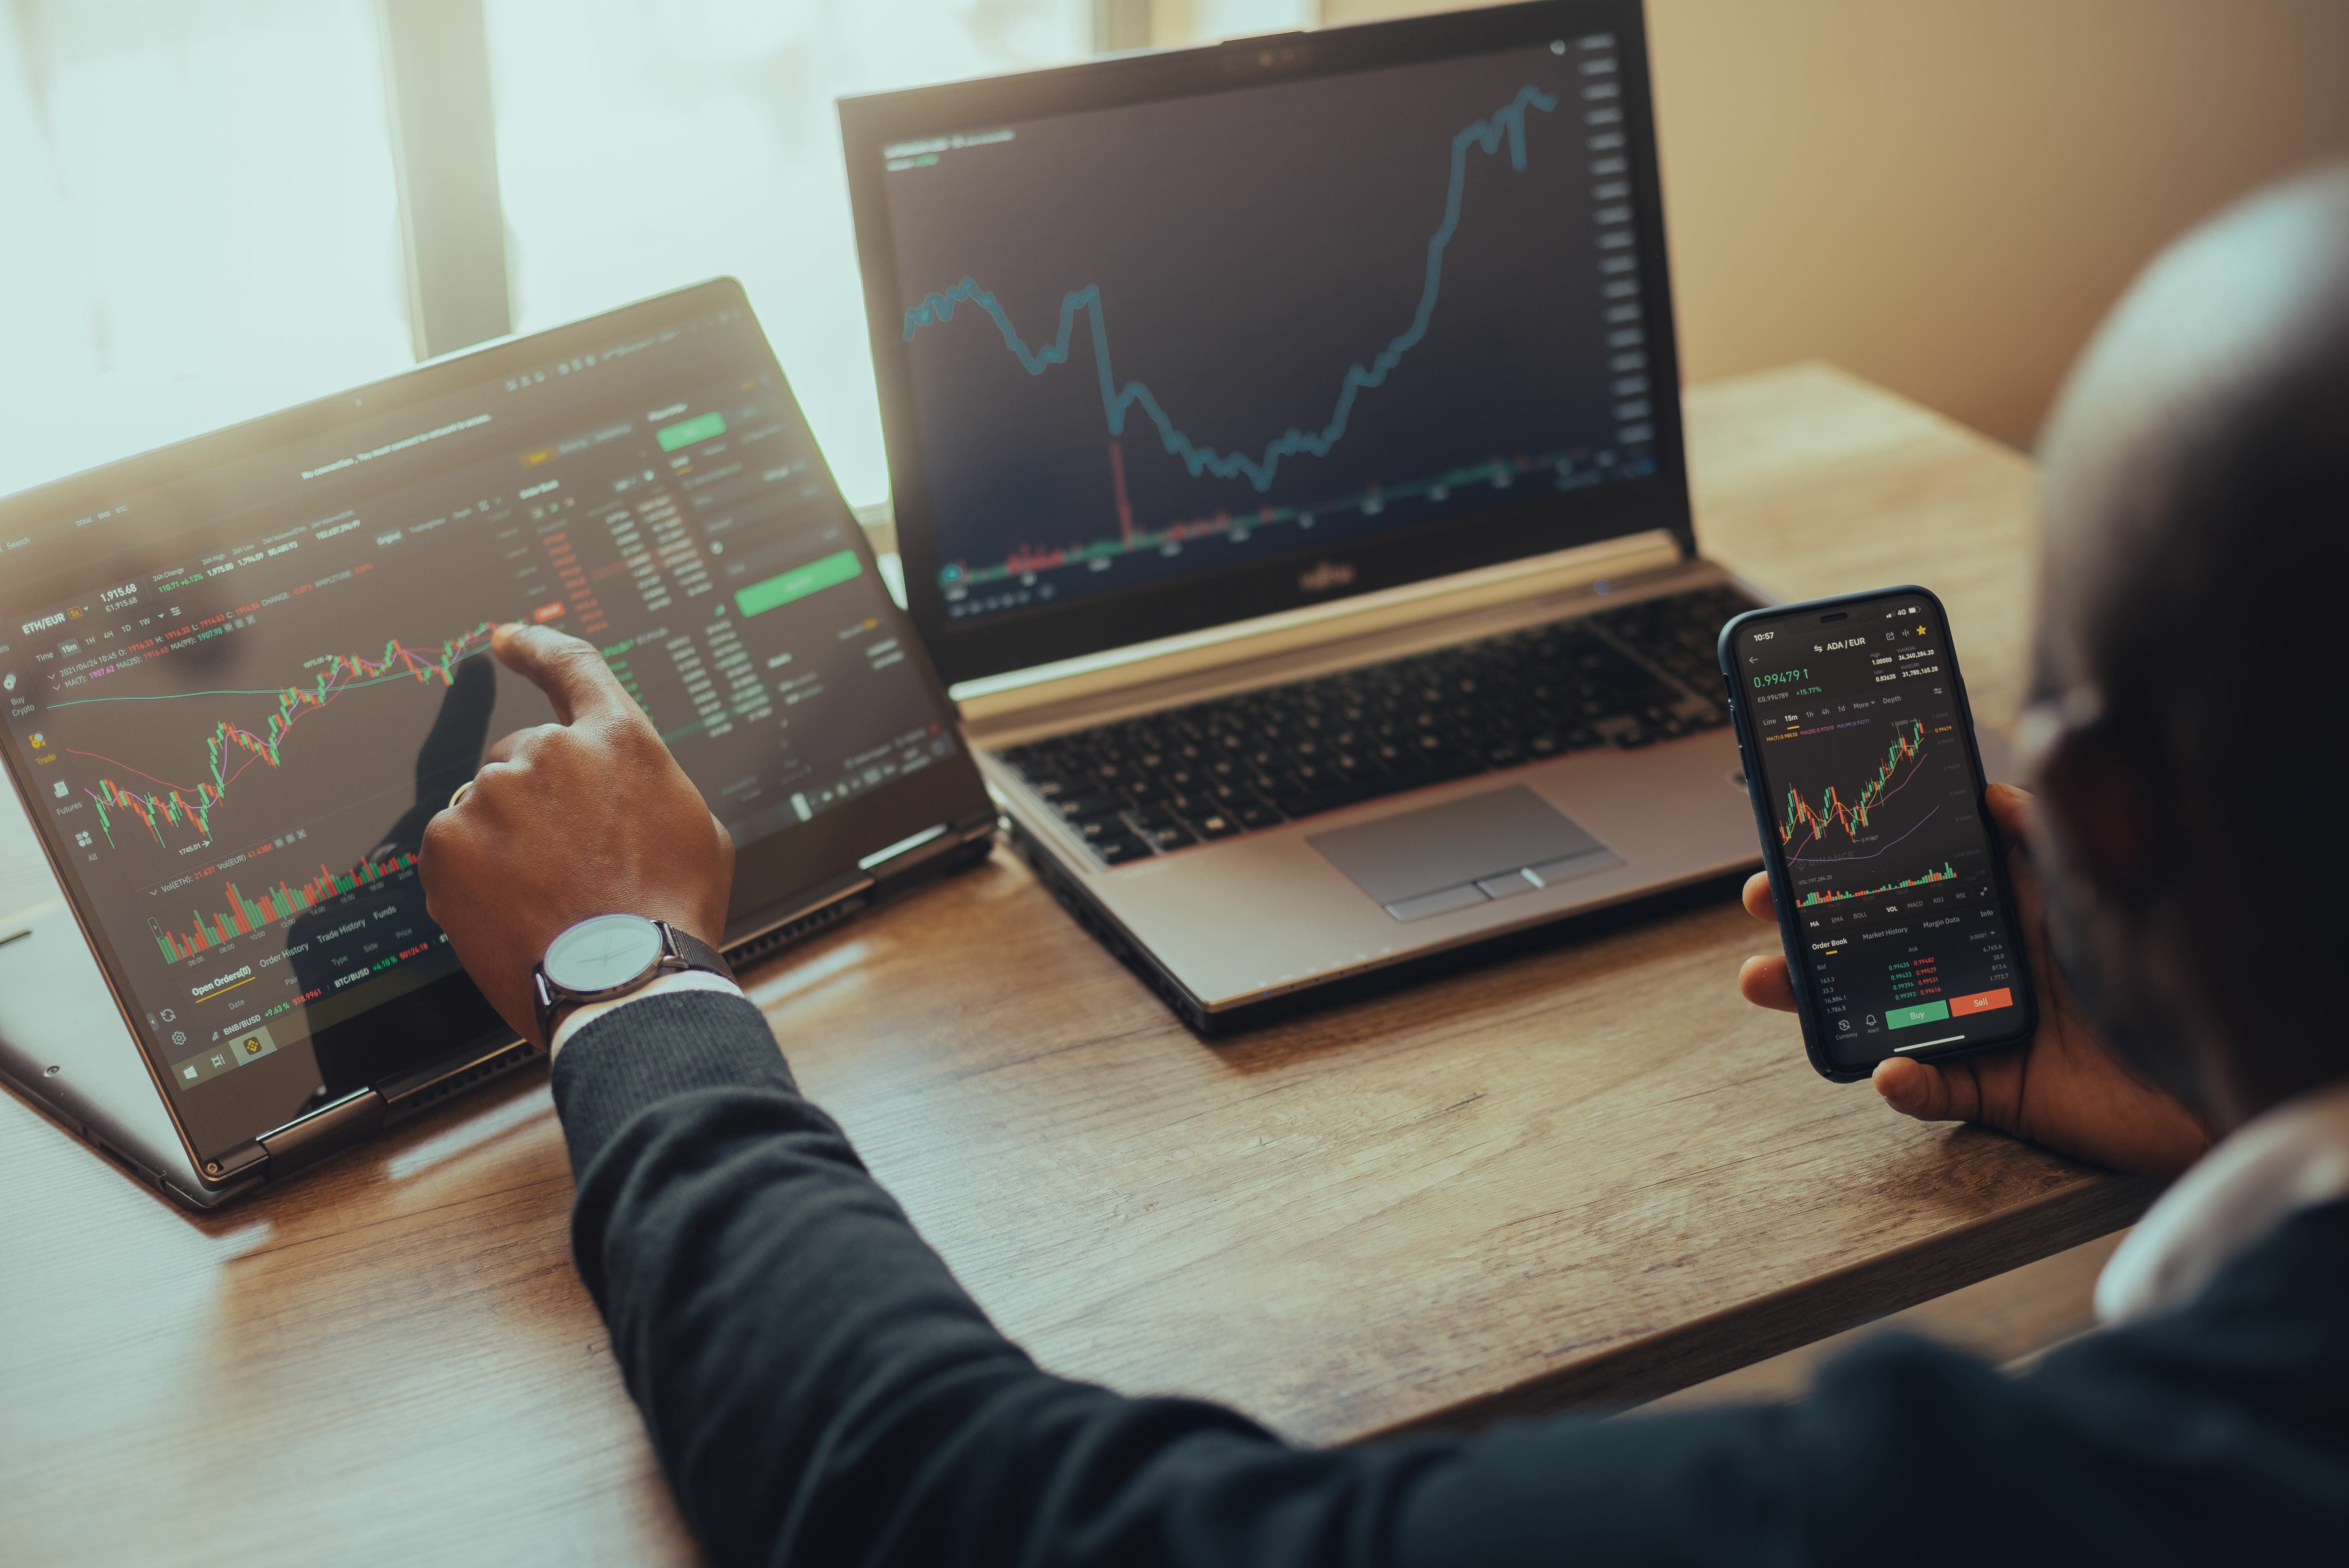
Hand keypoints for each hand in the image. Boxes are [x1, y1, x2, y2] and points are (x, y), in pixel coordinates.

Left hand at [421, 623, 733, 1048]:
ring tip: (547, 895)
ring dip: (508, 838)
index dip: (537, 648)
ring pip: (488, 803)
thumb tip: (618, 791)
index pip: (572, 667)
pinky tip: (513, 908)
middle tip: (570, 861)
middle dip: (539, 797)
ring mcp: (493, 795)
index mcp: (618, 739)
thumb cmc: (669, 915)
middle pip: (525, 754)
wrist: (623, 984)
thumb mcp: (695, 829)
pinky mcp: (447, 842)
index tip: (506, 639)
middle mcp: (550, 752)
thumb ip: (645, 785)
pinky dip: (474, 874)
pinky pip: (454, 846)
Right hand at [1736, 783, 2207, 1179]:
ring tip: (1768, 981)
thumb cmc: (2170, 965)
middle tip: (1763, 906)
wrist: (2226, 1067)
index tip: (1800, 843)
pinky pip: (1937, 1088)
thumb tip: (1986, 792)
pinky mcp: (1999, 1089)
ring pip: (1883, 1010)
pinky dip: (1909, 1081)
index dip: (1853, 862)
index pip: (1914, 879)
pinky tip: (1889, 1068)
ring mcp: (1984, 1027)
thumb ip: (2045, 838)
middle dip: (1811, 924)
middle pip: (1880, 942)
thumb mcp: (2096, 883)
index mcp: (2006, 911)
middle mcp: (1986, 965)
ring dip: (1821, 999)